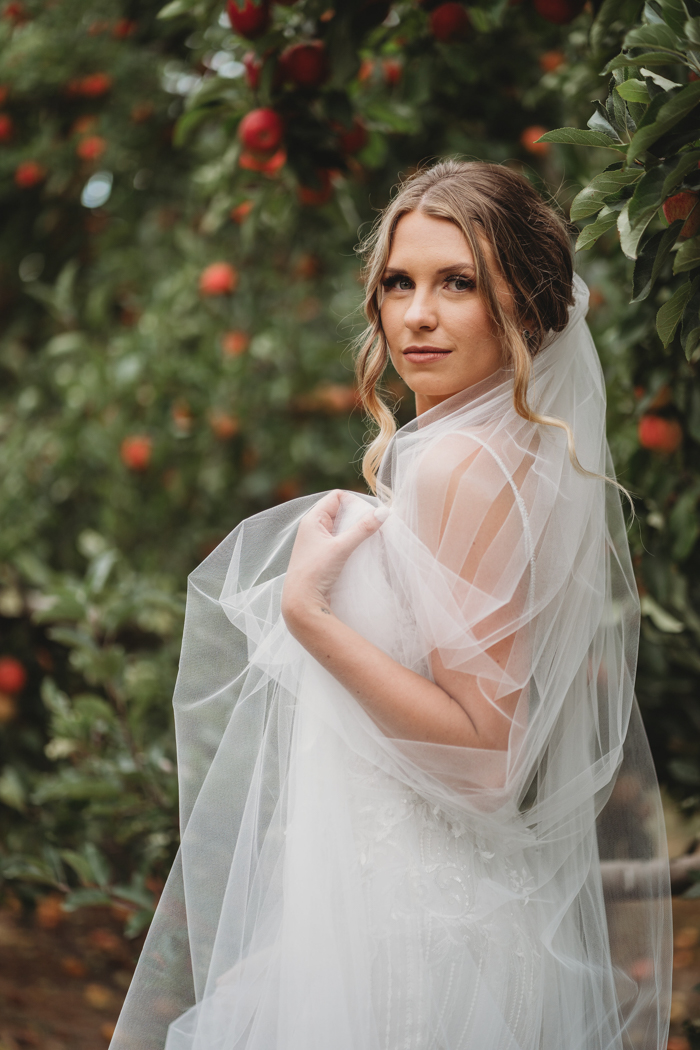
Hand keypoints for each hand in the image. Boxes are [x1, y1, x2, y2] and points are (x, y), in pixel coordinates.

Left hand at [281, 491, 384, 637]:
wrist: (302, 603)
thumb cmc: (316, 572)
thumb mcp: (341, 547)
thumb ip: (363, 529)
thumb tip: (384, 512)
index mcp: (312, 520)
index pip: (336, 497)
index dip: (354, 501)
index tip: (369, 514)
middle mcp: (313, 528)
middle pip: (340, 511)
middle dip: (358, 516)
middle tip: (374, 526)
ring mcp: (318, 543)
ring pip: (342, 528)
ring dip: (356, 531)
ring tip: (371, 539)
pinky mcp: (323, 557)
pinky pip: (340, 542)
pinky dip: (352, 543)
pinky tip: (362, 551)